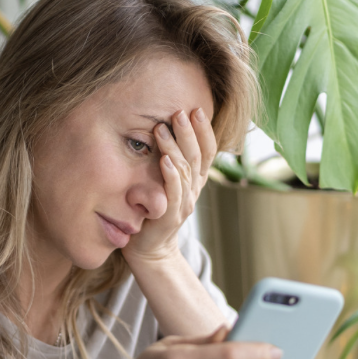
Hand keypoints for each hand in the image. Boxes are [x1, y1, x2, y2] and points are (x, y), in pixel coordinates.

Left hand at [123, 107, 216, 264]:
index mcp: (194, 181)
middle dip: (189, 132)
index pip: (207, 151)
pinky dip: (171, 175)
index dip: (204, 131)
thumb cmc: (153, 212)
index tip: (196, 109)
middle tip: (179, 112)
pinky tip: (164, 160)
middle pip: (197, 156)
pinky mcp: (171, 216)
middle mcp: (193, 190)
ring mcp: (184, 203)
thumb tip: (160, 130)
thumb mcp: (164, 184)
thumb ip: (169, 163)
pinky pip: (173, 193)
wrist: (150, 249)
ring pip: (185, 171)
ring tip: (162, 129)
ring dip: (174, 148)